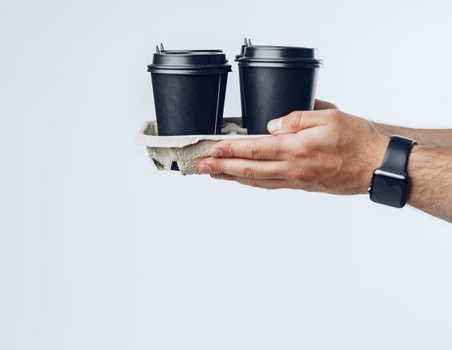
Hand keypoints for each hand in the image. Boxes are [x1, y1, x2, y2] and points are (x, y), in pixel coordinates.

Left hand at [197, 101, 388, 194]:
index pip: (253, 148)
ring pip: (257, 180)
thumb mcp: (329, 116)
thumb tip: (272, 126)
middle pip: (248, 169)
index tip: (211, 149)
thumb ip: (297, 119)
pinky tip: (243, 179)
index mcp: (296, 149)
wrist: (378, 166)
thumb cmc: (357, 139)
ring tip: (214, 174)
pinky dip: (252, 182)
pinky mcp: (302, 187)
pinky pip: (270, 185)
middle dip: (221, 166)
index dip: (229, 149)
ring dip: (233, 177)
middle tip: (201, 166)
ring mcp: (296, 181)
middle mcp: (292, 169)